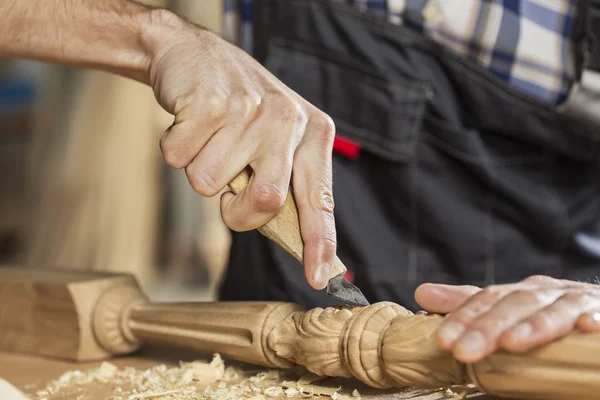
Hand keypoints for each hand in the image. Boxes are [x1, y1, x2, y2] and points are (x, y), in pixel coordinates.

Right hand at [143, 11, 336, 289]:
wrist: (194, 54)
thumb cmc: (237, 110)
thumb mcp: (274, 139)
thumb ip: (285, 182)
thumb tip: (295, 241)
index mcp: (312, 132)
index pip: (319, 198)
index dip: (319, 242)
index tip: (319, 278)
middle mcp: (288, 119)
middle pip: (266, 202)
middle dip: (237, 213)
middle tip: (226, 195)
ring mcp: (249, 110)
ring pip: (210, 185)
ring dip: (200, 170)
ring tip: (209, 138)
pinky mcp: (209, 104)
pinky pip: (179, 161)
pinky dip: (176, 149)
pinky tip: (189, 123)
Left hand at [415, 275, 599, 362]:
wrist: (598, 306)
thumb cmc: (548, 311)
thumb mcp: (507, 307)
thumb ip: (469, 304)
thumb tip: (422, 293)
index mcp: (518, 292)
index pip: (485, 299)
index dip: (463, 317)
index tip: (442, 340)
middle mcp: (544, 292)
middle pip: (513, 305)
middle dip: (487, 327)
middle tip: (465, 351)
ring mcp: (575, 301)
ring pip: (553, 310)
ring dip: (533, 325)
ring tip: (512, 343)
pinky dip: (595, 320)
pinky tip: (587, 327)